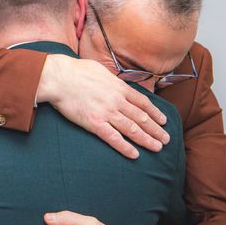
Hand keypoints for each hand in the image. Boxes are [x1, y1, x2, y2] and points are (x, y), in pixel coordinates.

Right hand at [37, 54, 168, 158]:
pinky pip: (114, 138)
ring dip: (147, 140)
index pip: (143, 102)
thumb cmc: (76, 71)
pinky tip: (135, 154)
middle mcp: (117, 101)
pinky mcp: (94, 123)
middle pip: (142, 118)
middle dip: (156, 130)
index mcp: (119, 87)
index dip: (155, 113)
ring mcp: (107, 113)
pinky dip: (126, 147)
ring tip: (157, 147)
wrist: (59, 78)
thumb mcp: (100, 69)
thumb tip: (115, 82)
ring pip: (132, 129)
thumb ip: (111, 79)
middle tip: (166, 139)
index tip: (163, 121)